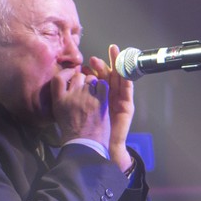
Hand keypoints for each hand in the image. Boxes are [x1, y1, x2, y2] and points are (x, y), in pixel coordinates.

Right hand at [47, 70, 110, 149]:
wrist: (85, 145)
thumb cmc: (72, 133)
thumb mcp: (59, 114)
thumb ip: (61, 99)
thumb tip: (67, 86)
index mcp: (59, 100)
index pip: (58, 78)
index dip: (66, 73)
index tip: (71, 75)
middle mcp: (71, 96)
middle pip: (78, 76)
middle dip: (83, 80)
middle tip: (86, 91)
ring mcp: (86, 97)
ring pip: (92, 79)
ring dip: (94, 84)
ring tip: (94, 96)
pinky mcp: (100, 101)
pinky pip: (102, 84)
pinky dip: (103, 88)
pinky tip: (102, 96)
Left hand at [86, 44, 136, 173]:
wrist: (100, 147)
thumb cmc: (92, 131)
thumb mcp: (83, 110)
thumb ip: (80, 96)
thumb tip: (72, 80)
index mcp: (99, 96)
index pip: (98, 77)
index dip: (94, 68)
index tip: (89, 60)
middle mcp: (110, 95)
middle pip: (108, 74)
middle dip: (105, 63)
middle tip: (99, 55)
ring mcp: (120, 99)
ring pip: (119, 78)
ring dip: (117, 64)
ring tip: (114, 53)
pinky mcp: (127, 105)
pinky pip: (128, 88)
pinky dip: (127, 77)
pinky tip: (125, 68)